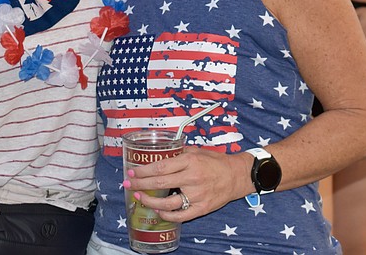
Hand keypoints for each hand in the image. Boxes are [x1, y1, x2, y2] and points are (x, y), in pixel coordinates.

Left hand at [125, 147, 249, 222]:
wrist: (237, 176)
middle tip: (128, 185)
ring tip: (139, 198)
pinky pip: (180, 215)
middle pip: (159, 182)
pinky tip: (158, 211)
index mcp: (190, 161)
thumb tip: (162, 154)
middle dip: (140, 184)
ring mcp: (196, 195)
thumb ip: (180, 152)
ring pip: (167, 203)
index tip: (132, 172)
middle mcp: (192, 178)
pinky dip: (166, 215)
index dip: (143, 171)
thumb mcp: (198, 150)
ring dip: (150, 201)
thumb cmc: (217, 161)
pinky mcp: (201, 208)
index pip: (160, 166)